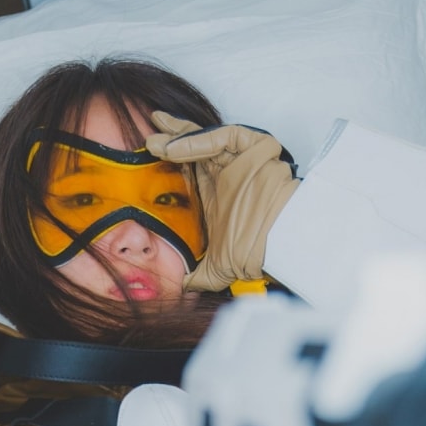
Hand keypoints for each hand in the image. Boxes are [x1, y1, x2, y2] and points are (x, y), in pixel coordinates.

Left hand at [146, 113, 299, 292]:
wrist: (280, 246)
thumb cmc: (256, 253)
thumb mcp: (217, 269)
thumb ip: (196, 277)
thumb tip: (180, 289)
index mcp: (215, 195)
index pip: (187, 171)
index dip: (167, 162)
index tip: (145, 158)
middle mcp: (226, 174)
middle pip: (193, 149)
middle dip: (168, 142)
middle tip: (147, 140)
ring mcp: (240, 160)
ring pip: (206, 138)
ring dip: (179, 137)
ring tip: (156, 142)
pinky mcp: (255, 148)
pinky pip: (224, 136)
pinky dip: (200, 140)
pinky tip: (176, 147)